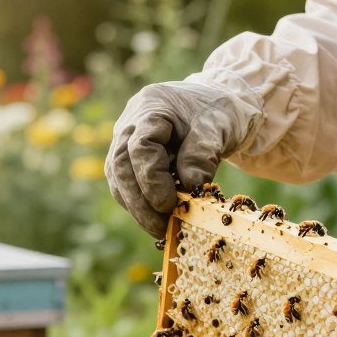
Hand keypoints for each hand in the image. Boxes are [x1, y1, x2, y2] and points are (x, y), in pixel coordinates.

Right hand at [106, 80, 261, 237]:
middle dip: (139, 202)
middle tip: (161, 227)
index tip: (169, 204)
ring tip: (161, 229)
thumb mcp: (218, 127)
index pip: (140, 147)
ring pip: (118, 178)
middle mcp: (130, 123)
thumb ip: (203, 153)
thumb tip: (191, 185)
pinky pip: (125, 184)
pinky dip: (139, 204)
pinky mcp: (128, 158)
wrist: (212, 107)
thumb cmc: (216, 113)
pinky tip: (158, 218)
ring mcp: (124, 140)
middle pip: (120, 165)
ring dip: (137, 208)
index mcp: (151, 107)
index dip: (151, 179)